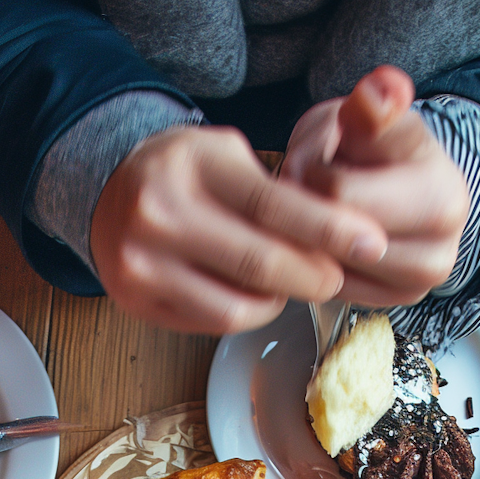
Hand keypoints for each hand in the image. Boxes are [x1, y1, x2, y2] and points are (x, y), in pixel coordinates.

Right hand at [90, 123, 387, 334]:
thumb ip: (276, 193)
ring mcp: (143, 264)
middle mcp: (160, 214)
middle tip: (335, 277)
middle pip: (259, 263)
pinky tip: (254, 296)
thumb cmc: (185, 172)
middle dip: (312, 276)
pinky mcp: (136, 303)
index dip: (328, 229)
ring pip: (238, 307)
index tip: (370, 243)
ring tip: (288, 285)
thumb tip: (338, 241)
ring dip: (279, 302)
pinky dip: (246, 313)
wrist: (109, 190)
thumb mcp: (227, 155)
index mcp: (191, 165)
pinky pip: (212, 323)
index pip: (272, 204)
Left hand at [282, 66, 468, 309]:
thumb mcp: (374, 117)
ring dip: (309, 241)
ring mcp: (416, 289)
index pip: (338, 193)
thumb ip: (372, 109)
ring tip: (321, 210)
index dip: (312, 170)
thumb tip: (377, 94)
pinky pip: (329, 291)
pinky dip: (317, 265)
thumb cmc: (382, 148)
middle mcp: (438, 256)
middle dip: (308, 211)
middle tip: (311, 187)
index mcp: (440, 200)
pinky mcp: (390, 307)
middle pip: (334, 239)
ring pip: (328, 271)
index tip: (319, 157)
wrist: (405, 184)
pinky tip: (324, 239)